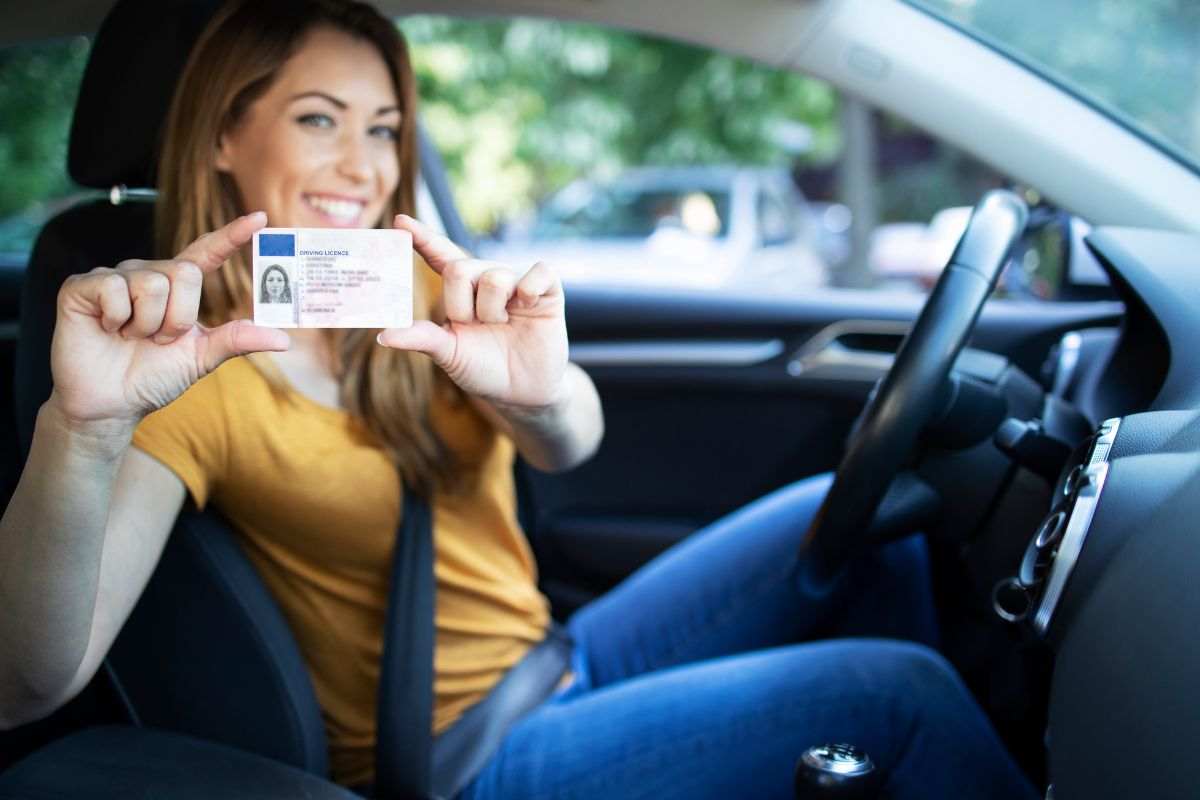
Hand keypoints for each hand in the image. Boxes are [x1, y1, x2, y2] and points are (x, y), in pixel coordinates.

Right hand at [49, 212, 288, 427]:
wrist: (110, 404)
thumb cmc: (153, 376)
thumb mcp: (201, 357)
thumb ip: (237, 341)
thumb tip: (283, 339)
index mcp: (178, 286)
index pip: (207, 252)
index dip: (232, 235)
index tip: (260, 218)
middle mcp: (148, 273)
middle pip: (185, 273)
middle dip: (178, 318)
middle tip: (156, 340)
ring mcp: (115, 276)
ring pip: (153, 284)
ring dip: (147, 324)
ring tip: (129, 337)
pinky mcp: (83, 285)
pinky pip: (116, 289)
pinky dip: (118, 320)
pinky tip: (106, 330)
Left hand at [378, 215, 568, 409]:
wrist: (522, 393)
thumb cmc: (483, 369)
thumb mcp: (449, 355)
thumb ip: (422, 339)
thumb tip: (383, 335)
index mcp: (459, 291)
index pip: (439, 255)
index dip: (422, 237)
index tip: (400, 221)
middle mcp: (486, 278)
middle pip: (460, 269)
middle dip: (463, 306)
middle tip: (477, 326)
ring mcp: (517, 282)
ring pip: (494, 276)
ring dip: (493, 310)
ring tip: (502, 325)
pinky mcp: (547, 289)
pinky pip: (538, 272)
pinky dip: (529, 288)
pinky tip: (527, 305)